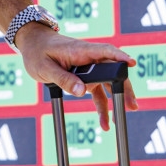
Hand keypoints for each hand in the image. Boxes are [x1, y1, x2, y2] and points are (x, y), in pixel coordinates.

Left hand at [12, 25, 138, 131]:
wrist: (33, 44)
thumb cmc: (38, 52)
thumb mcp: (45, 68)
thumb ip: (63, 79)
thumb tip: (81, 92)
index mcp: (80, 51)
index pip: (104, 51)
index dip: (119, 56)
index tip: (131, 63)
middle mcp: (88, 58)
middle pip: (112, 70)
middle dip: (123, 86)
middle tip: (131, 104)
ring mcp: (88, 68)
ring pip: (108, 83)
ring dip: (117, 98)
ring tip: (124, 114)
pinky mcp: (85, 77)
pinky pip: (97, 92)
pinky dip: (102, 105)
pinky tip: (105, 121)